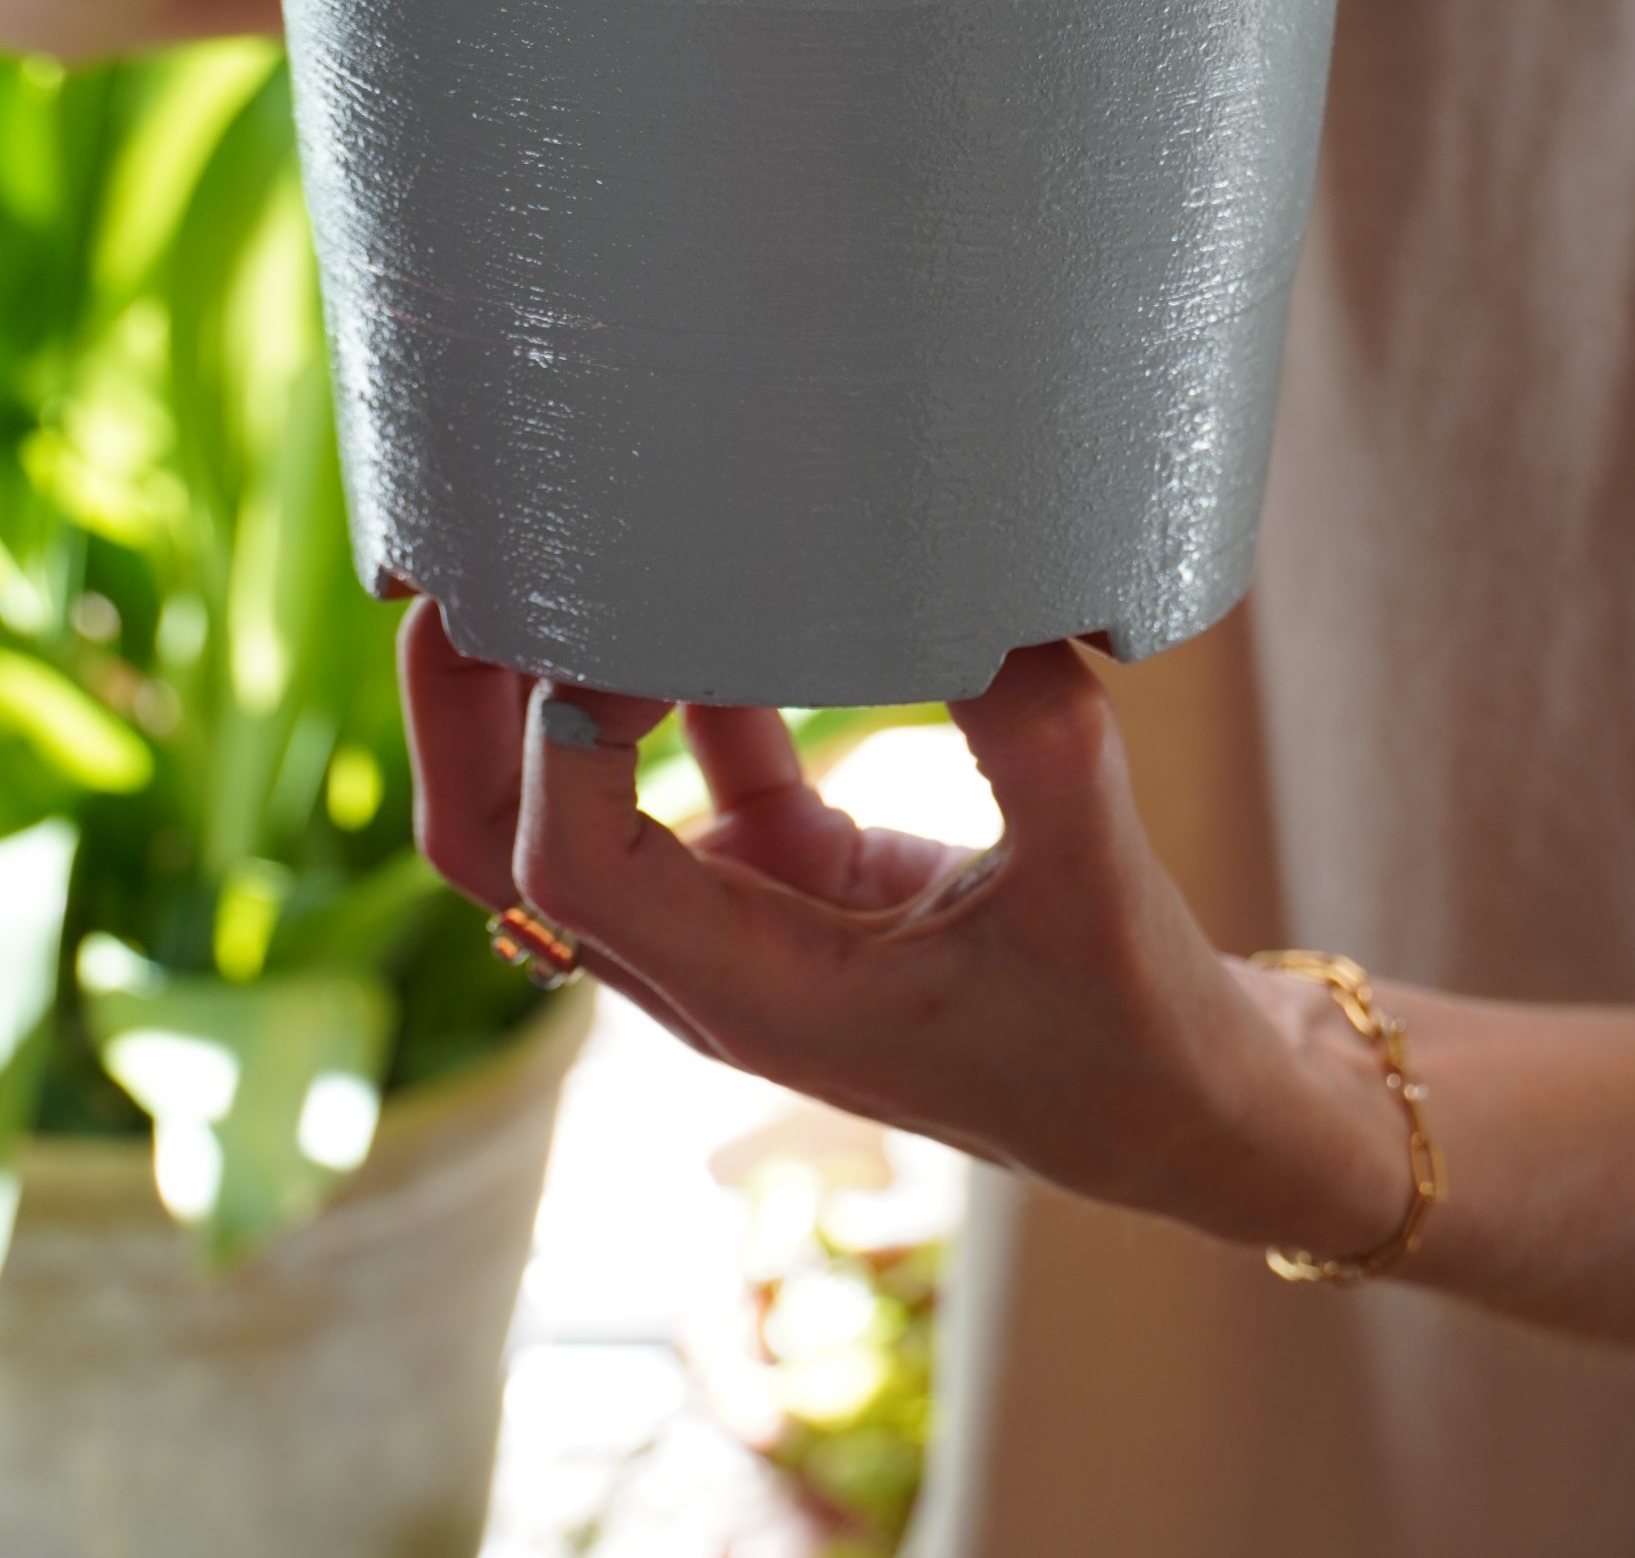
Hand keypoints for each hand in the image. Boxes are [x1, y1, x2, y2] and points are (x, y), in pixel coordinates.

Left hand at [401, 606, 1412, 1255]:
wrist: (1166, 1104)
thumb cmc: (1128, 1030)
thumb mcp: (1093, 878)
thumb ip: (1035, 735)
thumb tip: (981, 581)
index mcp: (755, 992)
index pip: (575, 868)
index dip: (554, 746)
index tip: (601, 629)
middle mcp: (709, 955)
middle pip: (499, 841)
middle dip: (458, 710)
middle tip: (468, 562)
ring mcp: (734, 906)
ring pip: (563, 794)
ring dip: (531, 681)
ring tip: (549, 540)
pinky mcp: (781, 860)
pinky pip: (686, 748)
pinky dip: (669, 664)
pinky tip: (700, 566)